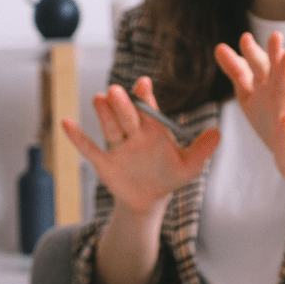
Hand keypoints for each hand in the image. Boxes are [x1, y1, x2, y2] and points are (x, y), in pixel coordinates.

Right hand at [62, 76, 220, 214]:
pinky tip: (66, 123)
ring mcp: (118, 147)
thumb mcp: (189, 166)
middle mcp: (133, 133)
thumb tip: (218, 133)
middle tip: (117, 91)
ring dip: (104, 114)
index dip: (145, 97)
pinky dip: (77, 138)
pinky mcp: (104, 162)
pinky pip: (89, 149)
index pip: (148, 110)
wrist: (149, 200)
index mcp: (153, 130)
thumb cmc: (169, 177)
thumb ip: (201, 150)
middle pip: (127, 116)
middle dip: (123, 105)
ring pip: (110, 127)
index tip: (143, 84)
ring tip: (99, 99)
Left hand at [215, 31, 284, 183]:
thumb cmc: (273, 121)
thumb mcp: (251, 95)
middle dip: (274, 55)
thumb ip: (238, 73)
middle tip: (275, 35)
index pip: (256, 68)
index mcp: (266, 88)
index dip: (250, 55)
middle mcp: (278, 98)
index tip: (243, 38)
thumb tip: (220, 47)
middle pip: (275, 74)